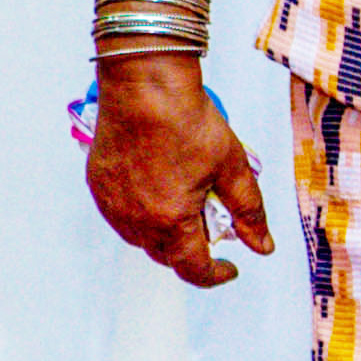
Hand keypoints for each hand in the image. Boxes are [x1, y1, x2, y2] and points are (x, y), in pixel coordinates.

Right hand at [86, 53, 274, 288]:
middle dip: (191, 250)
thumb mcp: (231, 167)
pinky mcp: (97, 185)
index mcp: (171, 220)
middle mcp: (135, 220)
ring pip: (141, 237)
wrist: (144, 84)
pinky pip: (121, 214)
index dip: (216, 275)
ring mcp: (111, 204)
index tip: (230, 268)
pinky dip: (141, 213)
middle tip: (213, 224)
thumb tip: (262, 246)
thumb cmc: (187, 120)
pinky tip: (158, 191)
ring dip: (164, 233)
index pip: (193, 269)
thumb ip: (248, 212)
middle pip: (166, 255)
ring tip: (186, 206)